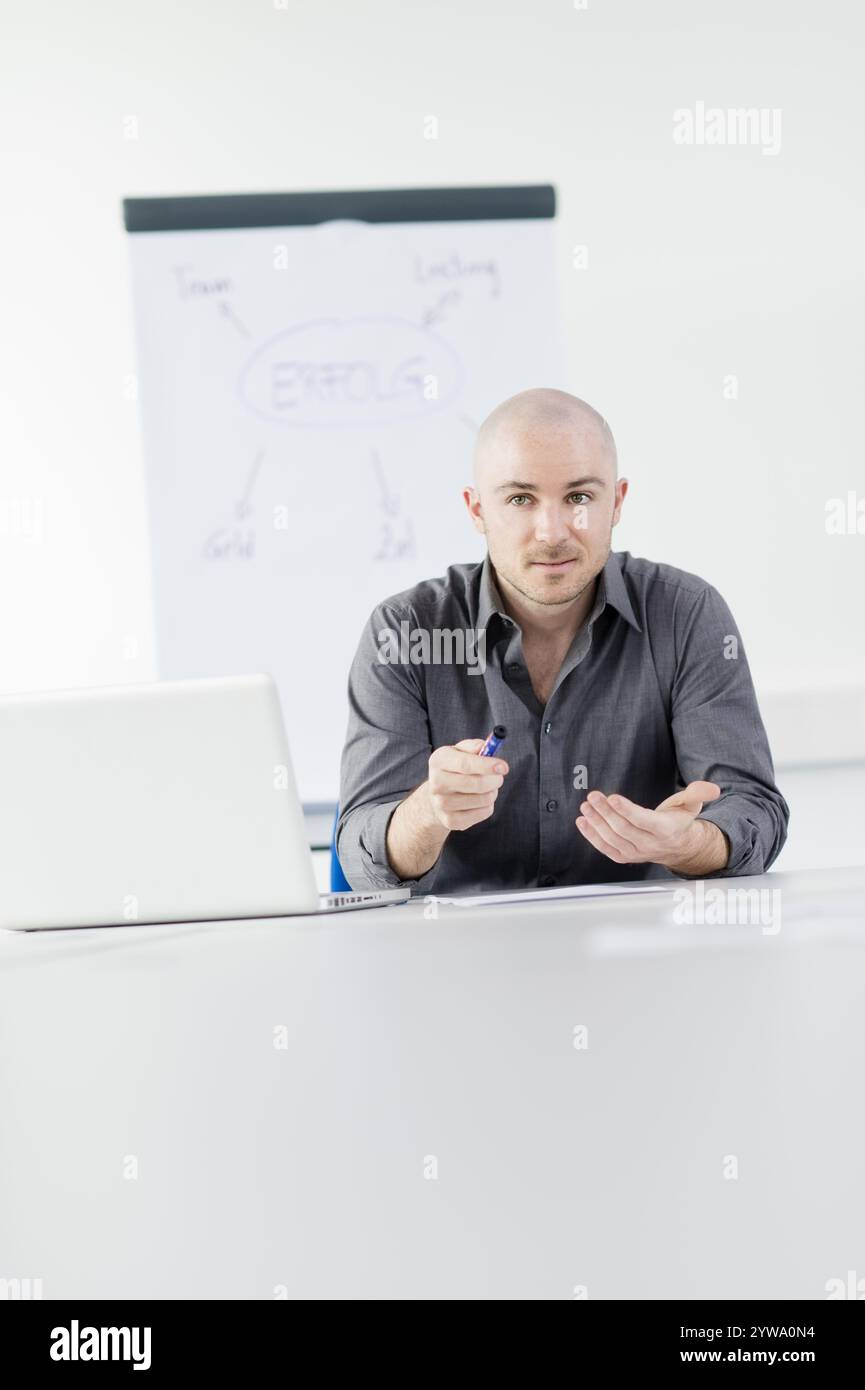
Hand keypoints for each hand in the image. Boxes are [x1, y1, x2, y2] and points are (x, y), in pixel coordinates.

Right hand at [425, 739, 509, 831]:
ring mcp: (442, 804)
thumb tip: (486, 745)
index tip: (504, 767)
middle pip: (477, 784)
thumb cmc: (454, 769)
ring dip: (492, 792)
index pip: (465, 764)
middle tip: (499, 777)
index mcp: (438, 761)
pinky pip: (483, 813)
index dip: (487, 765)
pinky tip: (479, 801)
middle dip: (495, 780)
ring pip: (483, 799)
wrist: (435, 797)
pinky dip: (488, 806)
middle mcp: (436, 783)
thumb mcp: (460, 752)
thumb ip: (473, 746)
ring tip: (487, 788)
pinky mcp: (450, 821)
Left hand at [576, 780, 727, 871]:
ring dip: (596, 822)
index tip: (612, 797)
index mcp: (666, 831)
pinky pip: (606, 849)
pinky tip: (582, 821)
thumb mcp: (691, 804)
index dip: (627, 810)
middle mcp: (651, 845)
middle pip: (624, 829)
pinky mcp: (625, 856)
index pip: (644, 821)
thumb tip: (712, 788)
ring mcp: (636, 853)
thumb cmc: (680, 821)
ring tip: (585, 806)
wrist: (677, 847)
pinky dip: (592, 836)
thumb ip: (699, 793)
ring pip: (613, 839)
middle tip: (593, 796)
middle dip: (606, 812)